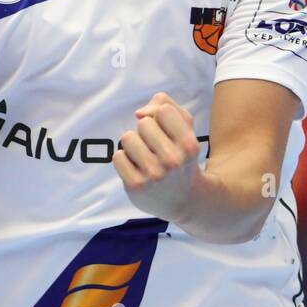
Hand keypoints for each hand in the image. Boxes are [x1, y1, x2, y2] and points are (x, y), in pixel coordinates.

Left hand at [113, 92, 201, 220]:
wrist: (184, 200)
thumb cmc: (181, 157)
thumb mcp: (186, 129)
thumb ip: (167, 106)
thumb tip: (139, 113)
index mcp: (188, 145)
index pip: (163, 111)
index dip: (160, 117)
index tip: (165, 131)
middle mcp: (172, 160)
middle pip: (143, 123)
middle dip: (146, 131)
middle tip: (155, 147)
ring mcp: (153, 174)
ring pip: (128, 137)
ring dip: (133, 145)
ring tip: (145, 157)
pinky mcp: (135, 186)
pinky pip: (118, 156)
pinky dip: (124, 160)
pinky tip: (136, 168)